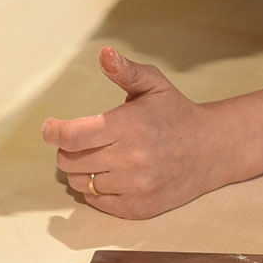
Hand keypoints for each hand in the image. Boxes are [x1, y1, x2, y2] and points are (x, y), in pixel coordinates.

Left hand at [43, 46, 227, 219]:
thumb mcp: (154, 84)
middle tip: (81, 141)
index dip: (53, 132)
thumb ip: (126, 71)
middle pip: (70, 161)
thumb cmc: (176, 113)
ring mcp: (135, 187)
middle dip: (67, 150)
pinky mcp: (138, 208)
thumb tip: (105, 54)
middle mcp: (131, 159)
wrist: (212, 150)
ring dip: (80, 170)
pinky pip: (97, 201)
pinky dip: (96, 189)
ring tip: (97, 157)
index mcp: (129, 126)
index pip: (73, 136)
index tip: (50, 128)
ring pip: (80, 183)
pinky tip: (111, 175)